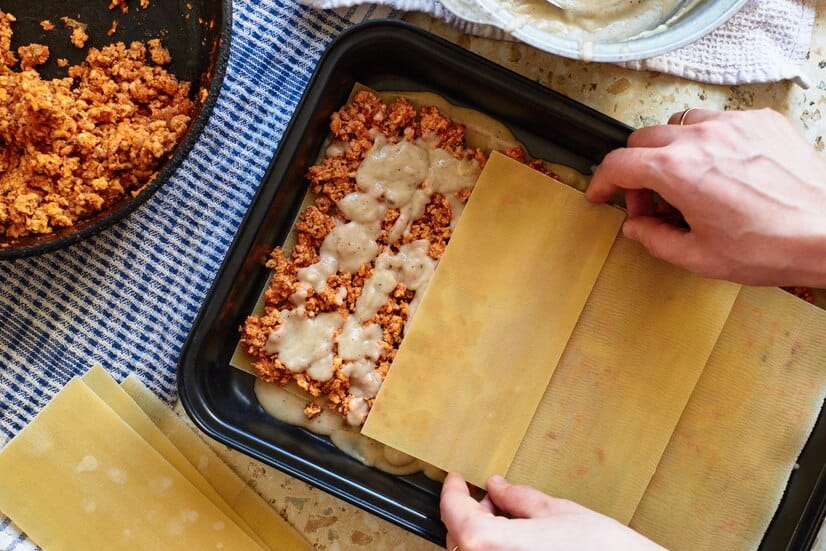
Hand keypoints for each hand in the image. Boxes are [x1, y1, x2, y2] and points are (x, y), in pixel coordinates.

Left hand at [440, 473, 663, 550]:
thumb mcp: (557, 512)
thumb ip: (519, 498)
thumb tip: (498, 487)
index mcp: (492, 544)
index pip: (455, 512)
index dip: (453, 491)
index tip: (455, 479)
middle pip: (460, 536)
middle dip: (472, 512)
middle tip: (491, 496)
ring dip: (481, 533)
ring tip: (510, 519)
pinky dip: (494, 548)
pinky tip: (517, 540)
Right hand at [586, 108, 825, 286]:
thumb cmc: (773, 245)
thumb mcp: (699, 257)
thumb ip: (655, 240)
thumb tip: (637, 228)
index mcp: (677, 171)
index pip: (618, 163)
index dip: (601, 181)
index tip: (601, 193)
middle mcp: (701, 138)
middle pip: (643, 139)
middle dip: (636, 171)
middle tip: (650, 202)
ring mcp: (733, 124)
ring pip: (680, 124)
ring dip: (671, 151)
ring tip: (687, 183)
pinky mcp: (761, 122)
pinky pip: (719, 122)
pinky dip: (709, 143)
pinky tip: (723, 171)